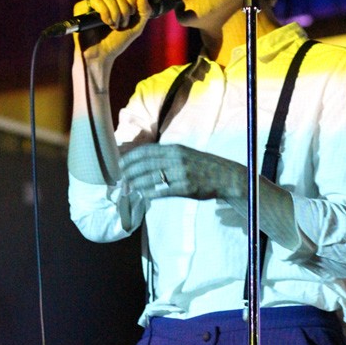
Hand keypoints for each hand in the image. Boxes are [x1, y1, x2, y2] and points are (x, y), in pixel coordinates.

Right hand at [73, 0, 152, 61]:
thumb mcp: (136, 28)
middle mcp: (105, 1)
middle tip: (121, 25)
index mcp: (117, 3)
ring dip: (115, 14)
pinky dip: (105, 12)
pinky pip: (97, 1)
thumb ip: (144, 12)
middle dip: (124, 11)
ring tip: (113, 26)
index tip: (132, 13)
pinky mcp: (83, 6)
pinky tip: (105, 23)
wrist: (102, 54)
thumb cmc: (117, 43)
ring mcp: (94, 3)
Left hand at [121, 144, 244, 199]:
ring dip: (137, 183)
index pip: (146, 151)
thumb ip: (167, 155)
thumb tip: (145, 160)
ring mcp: (181, 174)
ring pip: (152, 178)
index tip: (121, 163)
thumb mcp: (185, 153)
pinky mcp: (186, 188)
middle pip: (146, 164)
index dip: (131, 157)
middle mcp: (176, 159)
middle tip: (122, 177)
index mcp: (175, 149)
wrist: (224, 176)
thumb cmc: (202, 165)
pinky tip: (143, 195)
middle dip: (130, 171)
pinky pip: (163, 191)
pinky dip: (151, 193)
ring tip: (130, 186)